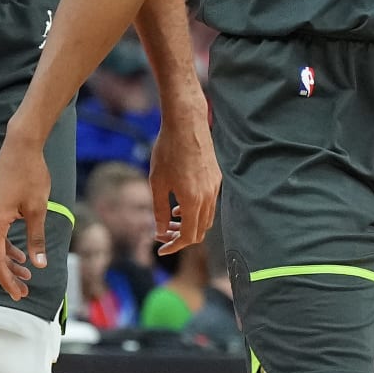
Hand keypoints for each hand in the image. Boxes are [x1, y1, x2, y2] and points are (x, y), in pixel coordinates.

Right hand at [0, 128, 54, 301]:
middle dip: (6, 276)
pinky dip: (6, 248)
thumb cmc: (30, 175)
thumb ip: (36, 239)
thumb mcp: (38, 210)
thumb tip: (39, 264)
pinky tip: (21, 254)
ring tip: (26, 274)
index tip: (20, 294)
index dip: (7, 280)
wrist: (20, 147)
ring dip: (8, 262)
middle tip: (24, 290)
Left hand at [148, 109, 219, 255]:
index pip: (188, 237)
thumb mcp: (157, 183)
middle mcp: (208, 197)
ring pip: (206, 218)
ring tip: (170, 220)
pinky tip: (180, 204)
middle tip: (163, 234)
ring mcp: (215, 187)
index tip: (160, 249)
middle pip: (200, 231)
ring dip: (189, 225)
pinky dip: (196, 211)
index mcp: (193, 201)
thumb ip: (159, 211)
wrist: (185, 123)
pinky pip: (209, 204)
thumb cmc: (167, 150)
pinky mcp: (216, 178)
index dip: (174, 246)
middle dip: (181, 237)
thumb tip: (160, 232)